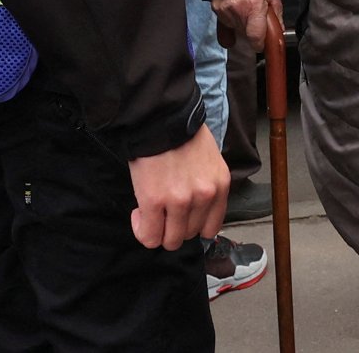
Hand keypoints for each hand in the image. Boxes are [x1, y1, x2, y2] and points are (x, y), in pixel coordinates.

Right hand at [128, 124, 229, 249]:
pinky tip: (138, 213)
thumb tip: (194, 210)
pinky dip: (142, 229)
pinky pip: (149, 236)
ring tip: (149, 212)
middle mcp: (204, 196)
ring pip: (170, 240)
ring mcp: (180, 201)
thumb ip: (206, 186)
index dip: (193, 226)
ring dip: (157, 230)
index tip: (181, 217)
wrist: (160, 117)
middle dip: (173, 227)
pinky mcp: (154, 201)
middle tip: (161, 211)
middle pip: (189, 235)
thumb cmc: (182, 135)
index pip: (211, 228)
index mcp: (220, 185)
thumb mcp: (209, 161)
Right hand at [212, 0, 282, 51]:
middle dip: (253, 29)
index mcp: (253, 6)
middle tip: (258, 17)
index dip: (259, 43)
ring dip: (242, 23)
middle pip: (245, 33)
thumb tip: (278, 31)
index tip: (261, 44)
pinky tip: (237, 9)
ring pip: (235, 27)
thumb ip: (277, 14)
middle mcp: (236, 9)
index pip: (254, 36)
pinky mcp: (216, 6)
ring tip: (247, 8)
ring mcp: (224, 8)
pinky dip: (232, 18)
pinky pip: (225, 21)